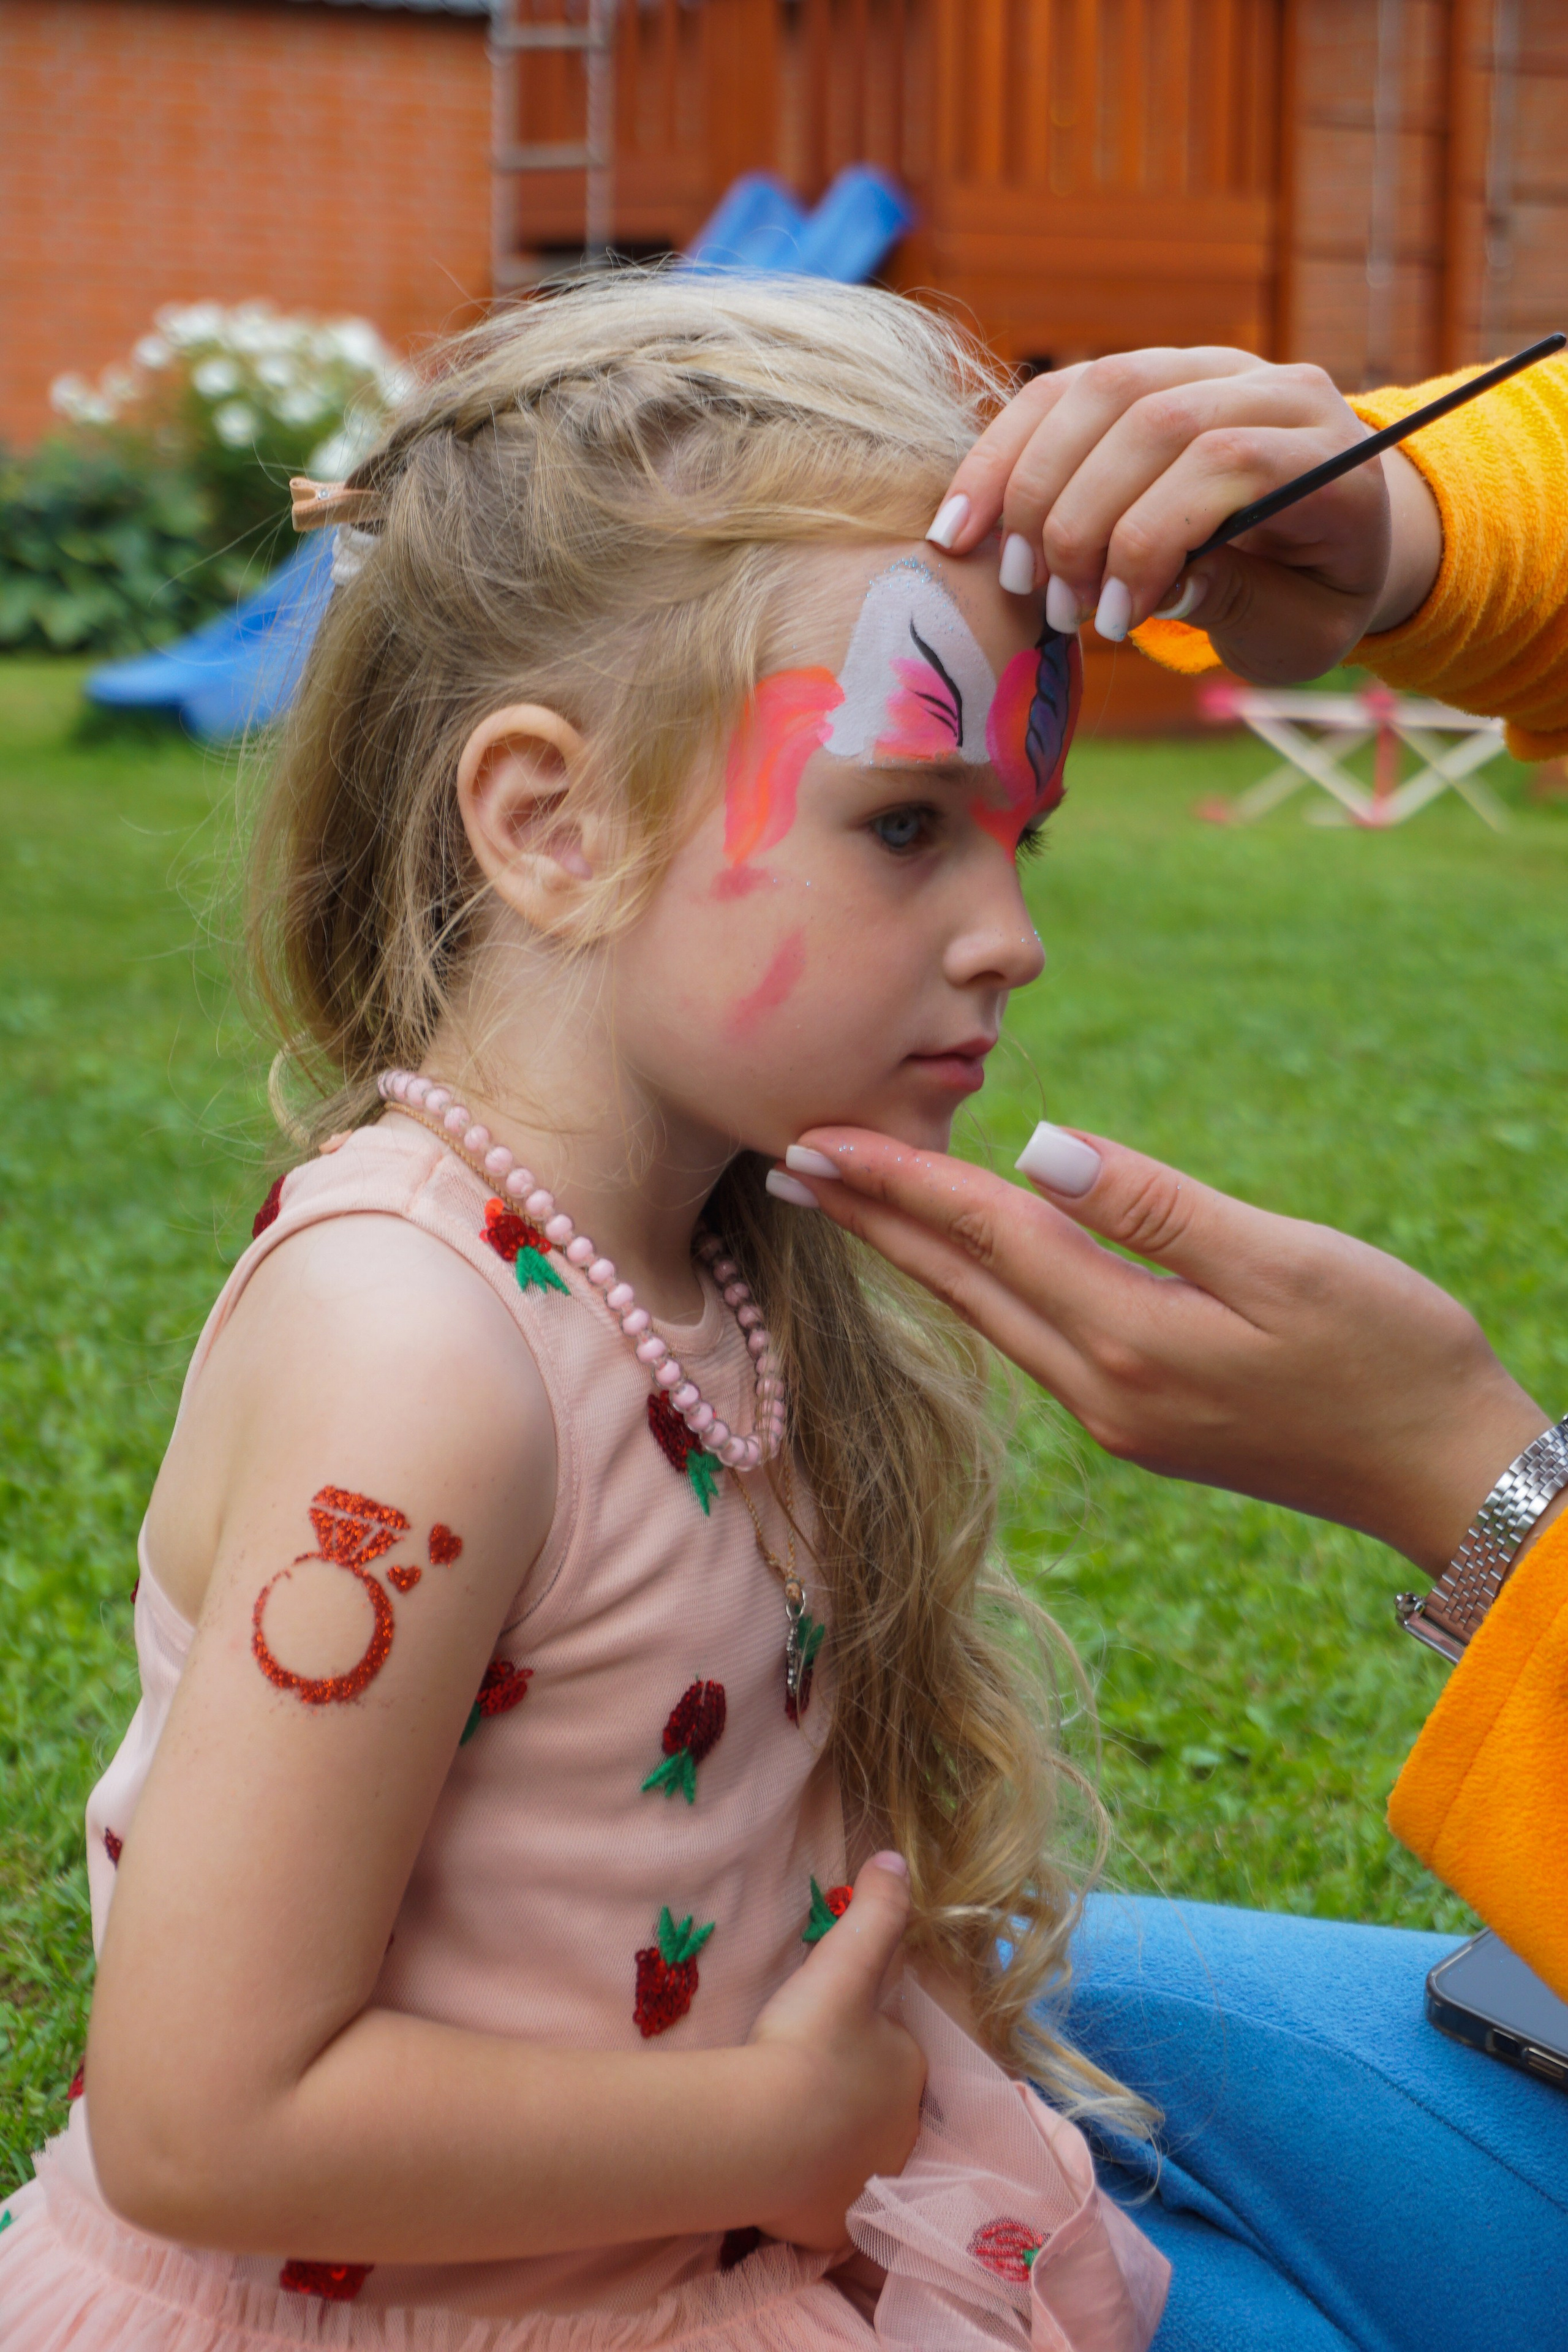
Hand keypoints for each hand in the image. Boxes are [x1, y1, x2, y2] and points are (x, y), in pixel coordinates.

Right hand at [745, 1853, 924, 2250]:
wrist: (765, 2131)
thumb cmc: (809, 2041)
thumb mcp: (844, 1962)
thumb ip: (875, 1910)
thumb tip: (895, 1858)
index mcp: (909, 2072)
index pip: (893, 2053)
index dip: (863, 2041)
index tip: (824, 2036)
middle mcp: (902, 2135)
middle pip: (876, 2109)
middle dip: (848, 2098)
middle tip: (800, 2082)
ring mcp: (869, 2186)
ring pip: (852, 2158)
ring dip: (828, 2145)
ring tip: (785, 2127)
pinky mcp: (832, 2226)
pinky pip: (824, 2205)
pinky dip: (805, 2191)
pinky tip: (776, 2174)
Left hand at [783, 1127, 1551, 1577]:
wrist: (1448, 1473)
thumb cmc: (1389, 1351)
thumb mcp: (1283, 1262)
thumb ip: (1153, 1206)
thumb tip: (1036, 1145)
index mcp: (1127, 1340)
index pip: (987, 1236)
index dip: (899, 1178)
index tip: (816, 1133)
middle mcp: (1099, 1390)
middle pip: (961, 1283)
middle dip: (871, 1219)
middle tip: (788, 1160)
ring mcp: (1116, 1416)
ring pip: (988, 1315)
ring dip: (916, 1254)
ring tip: (852, 1202)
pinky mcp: (1142, 1423)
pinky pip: (1031, 1339)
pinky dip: (980, 1287)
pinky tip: (964, 1260)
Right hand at [928, 349, 1442, 682]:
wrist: (1325, 539)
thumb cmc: (1311, 597)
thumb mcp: (1299, 629)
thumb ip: (1242, 604)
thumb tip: (1165, 584)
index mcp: (1329, 454)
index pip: (1225, 460)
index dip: (1151, 539)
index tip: (1115, 624)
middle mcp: (1272, 388)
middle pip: (1153, 419)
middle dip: (1083, 519)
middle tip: (1058, 607)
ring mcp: (1204, 367)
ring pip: (1098, 389)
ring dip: (1034, 487)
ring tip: (1017, 575)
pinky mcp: (1144, 374)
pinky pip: (1058, 394)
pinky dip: (1001, 456)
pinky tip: (963, 524)